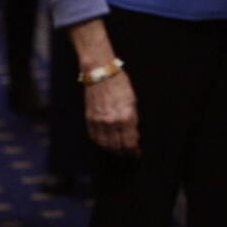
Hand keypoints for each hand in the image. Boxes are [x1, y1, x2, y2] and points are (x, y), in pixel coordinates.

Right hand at [70, 19, 140, 156]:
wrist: (100, 72)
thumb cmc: (120, 84)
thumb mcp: (133, 101)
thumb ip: (133, 119)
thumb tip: (134, 135)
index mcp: (125, 117)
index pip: (130, 143)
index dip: (134, 151)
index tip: (137, 153)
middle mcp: (111, 121)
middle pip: (117, 147)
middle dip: (124, 152)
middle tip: (129, 153)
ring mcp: (99, 121)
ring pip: (105, 145)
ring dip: (113, 150)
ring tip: (119, 150)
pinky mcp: (89, 118)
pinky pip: (94, 137)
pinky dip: (101, 143)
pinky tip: (106, 143)